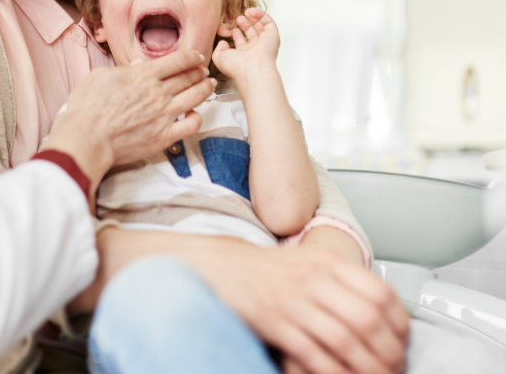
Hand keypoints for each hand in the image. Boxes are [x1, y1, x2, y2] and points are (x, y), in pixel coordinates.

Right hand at [42, 50, 215, 193]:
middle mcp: (158, 92)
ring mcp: (164, 115)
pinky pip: (191, 125)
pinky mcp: (164, 136)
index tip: (196, 57)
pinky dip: (197, 118)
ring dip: (205, 89)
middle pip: (189, 77)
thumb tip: (139, 64)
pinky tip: (194, 115)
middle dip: (199, 71)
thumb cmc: (87, 107)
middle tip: (203, 71)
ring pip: (196, 97)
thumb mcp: (100, 76)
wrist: (87, 139)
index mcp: (143, 75)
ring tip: (208, 86)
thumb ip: (123, 68)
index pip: (178, 60)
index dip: (192, 57)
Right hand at [191, 239, 408, 373]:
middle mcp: (312, 278)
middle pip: (367, 320)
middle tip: (394, 367)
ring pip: (345, 341)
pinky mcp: (273, 323)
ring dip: (367, 368)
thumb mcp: (310, 261)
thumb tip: (385, 312)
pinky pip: (314, 355)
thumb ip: (345, 280)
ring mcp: (292, 301)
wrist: (221, 267)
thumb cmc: (268, 270)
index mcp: (326, 261)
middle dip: (389, 352)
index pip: (380, 292)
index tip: (402, 341)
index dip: (400, 324)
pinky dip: (335, 373)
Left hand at [212, 8, 280, 82]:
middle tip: (238, 18)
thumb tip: (223, 42)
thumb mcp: (219, 58)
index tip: (232, 29)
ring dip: (254, 18)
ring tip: (246, 11)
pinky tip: (251, 11)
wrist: (252, 69)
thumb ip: (218, 49)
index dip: (237, 35)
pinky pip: (269, 23)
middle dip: (245, 25)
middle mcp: (255, 50)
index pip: (242, 43)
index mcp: (244, 56)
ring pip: (261, 28)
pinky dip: (261, 15)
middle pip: (252, 34)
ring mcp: (265, 43)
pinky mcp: (273, 36)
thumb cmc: (236, 66)